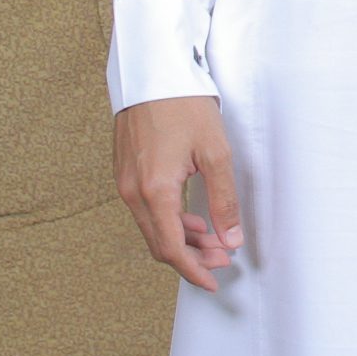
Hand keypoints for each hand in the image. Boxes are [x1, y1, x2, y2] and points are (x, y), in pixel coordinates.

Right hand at [115, 94, 244, 291]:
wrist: (154, 73)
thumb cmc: (184, 106)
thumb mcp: (214, 152)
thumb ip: (223, 199)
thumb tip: (230, 239)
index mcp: (154, 191)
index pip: (172, 248)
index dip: (193, 270)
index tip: (212, 282)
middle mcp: (133, 192)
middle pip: (159, 243)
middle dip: (191, 257)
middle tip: (222, 259)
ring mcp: (125, 183)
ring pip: (152, 228)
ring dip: (181, 240)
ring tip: (213, 239)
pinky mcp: (125, 173)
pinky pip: (145, 210)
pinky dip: (168, 221)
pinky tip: (191, 218)